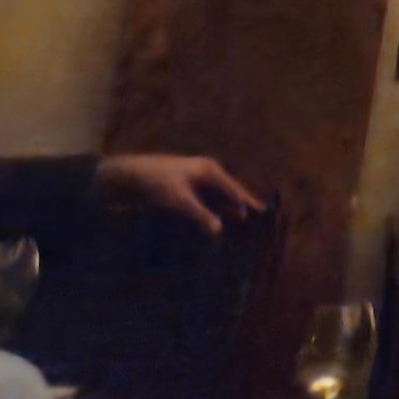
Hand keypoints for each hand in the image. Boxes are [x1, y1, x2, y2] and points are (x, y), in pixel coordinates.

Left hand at [97, 157, 264, 234]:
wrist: (137, 173)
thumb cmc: (159, 185)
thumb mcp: (180, 202)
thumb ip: (200, 216)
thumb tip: (219, 229)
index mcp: (210, 171)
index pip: (234, 189)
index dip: (247, 201)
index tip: (261, 211)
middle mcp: (207, 169)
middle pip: (229, 188)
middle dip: (241, 202)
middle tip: (256, 214)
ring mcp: (198, 173)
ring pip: (219, 191)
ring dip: (228, 204)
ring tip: (240, 215)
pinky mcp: (189, 180)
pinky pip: (209, 192)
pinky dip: (216, 203)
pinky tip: (216, 211)